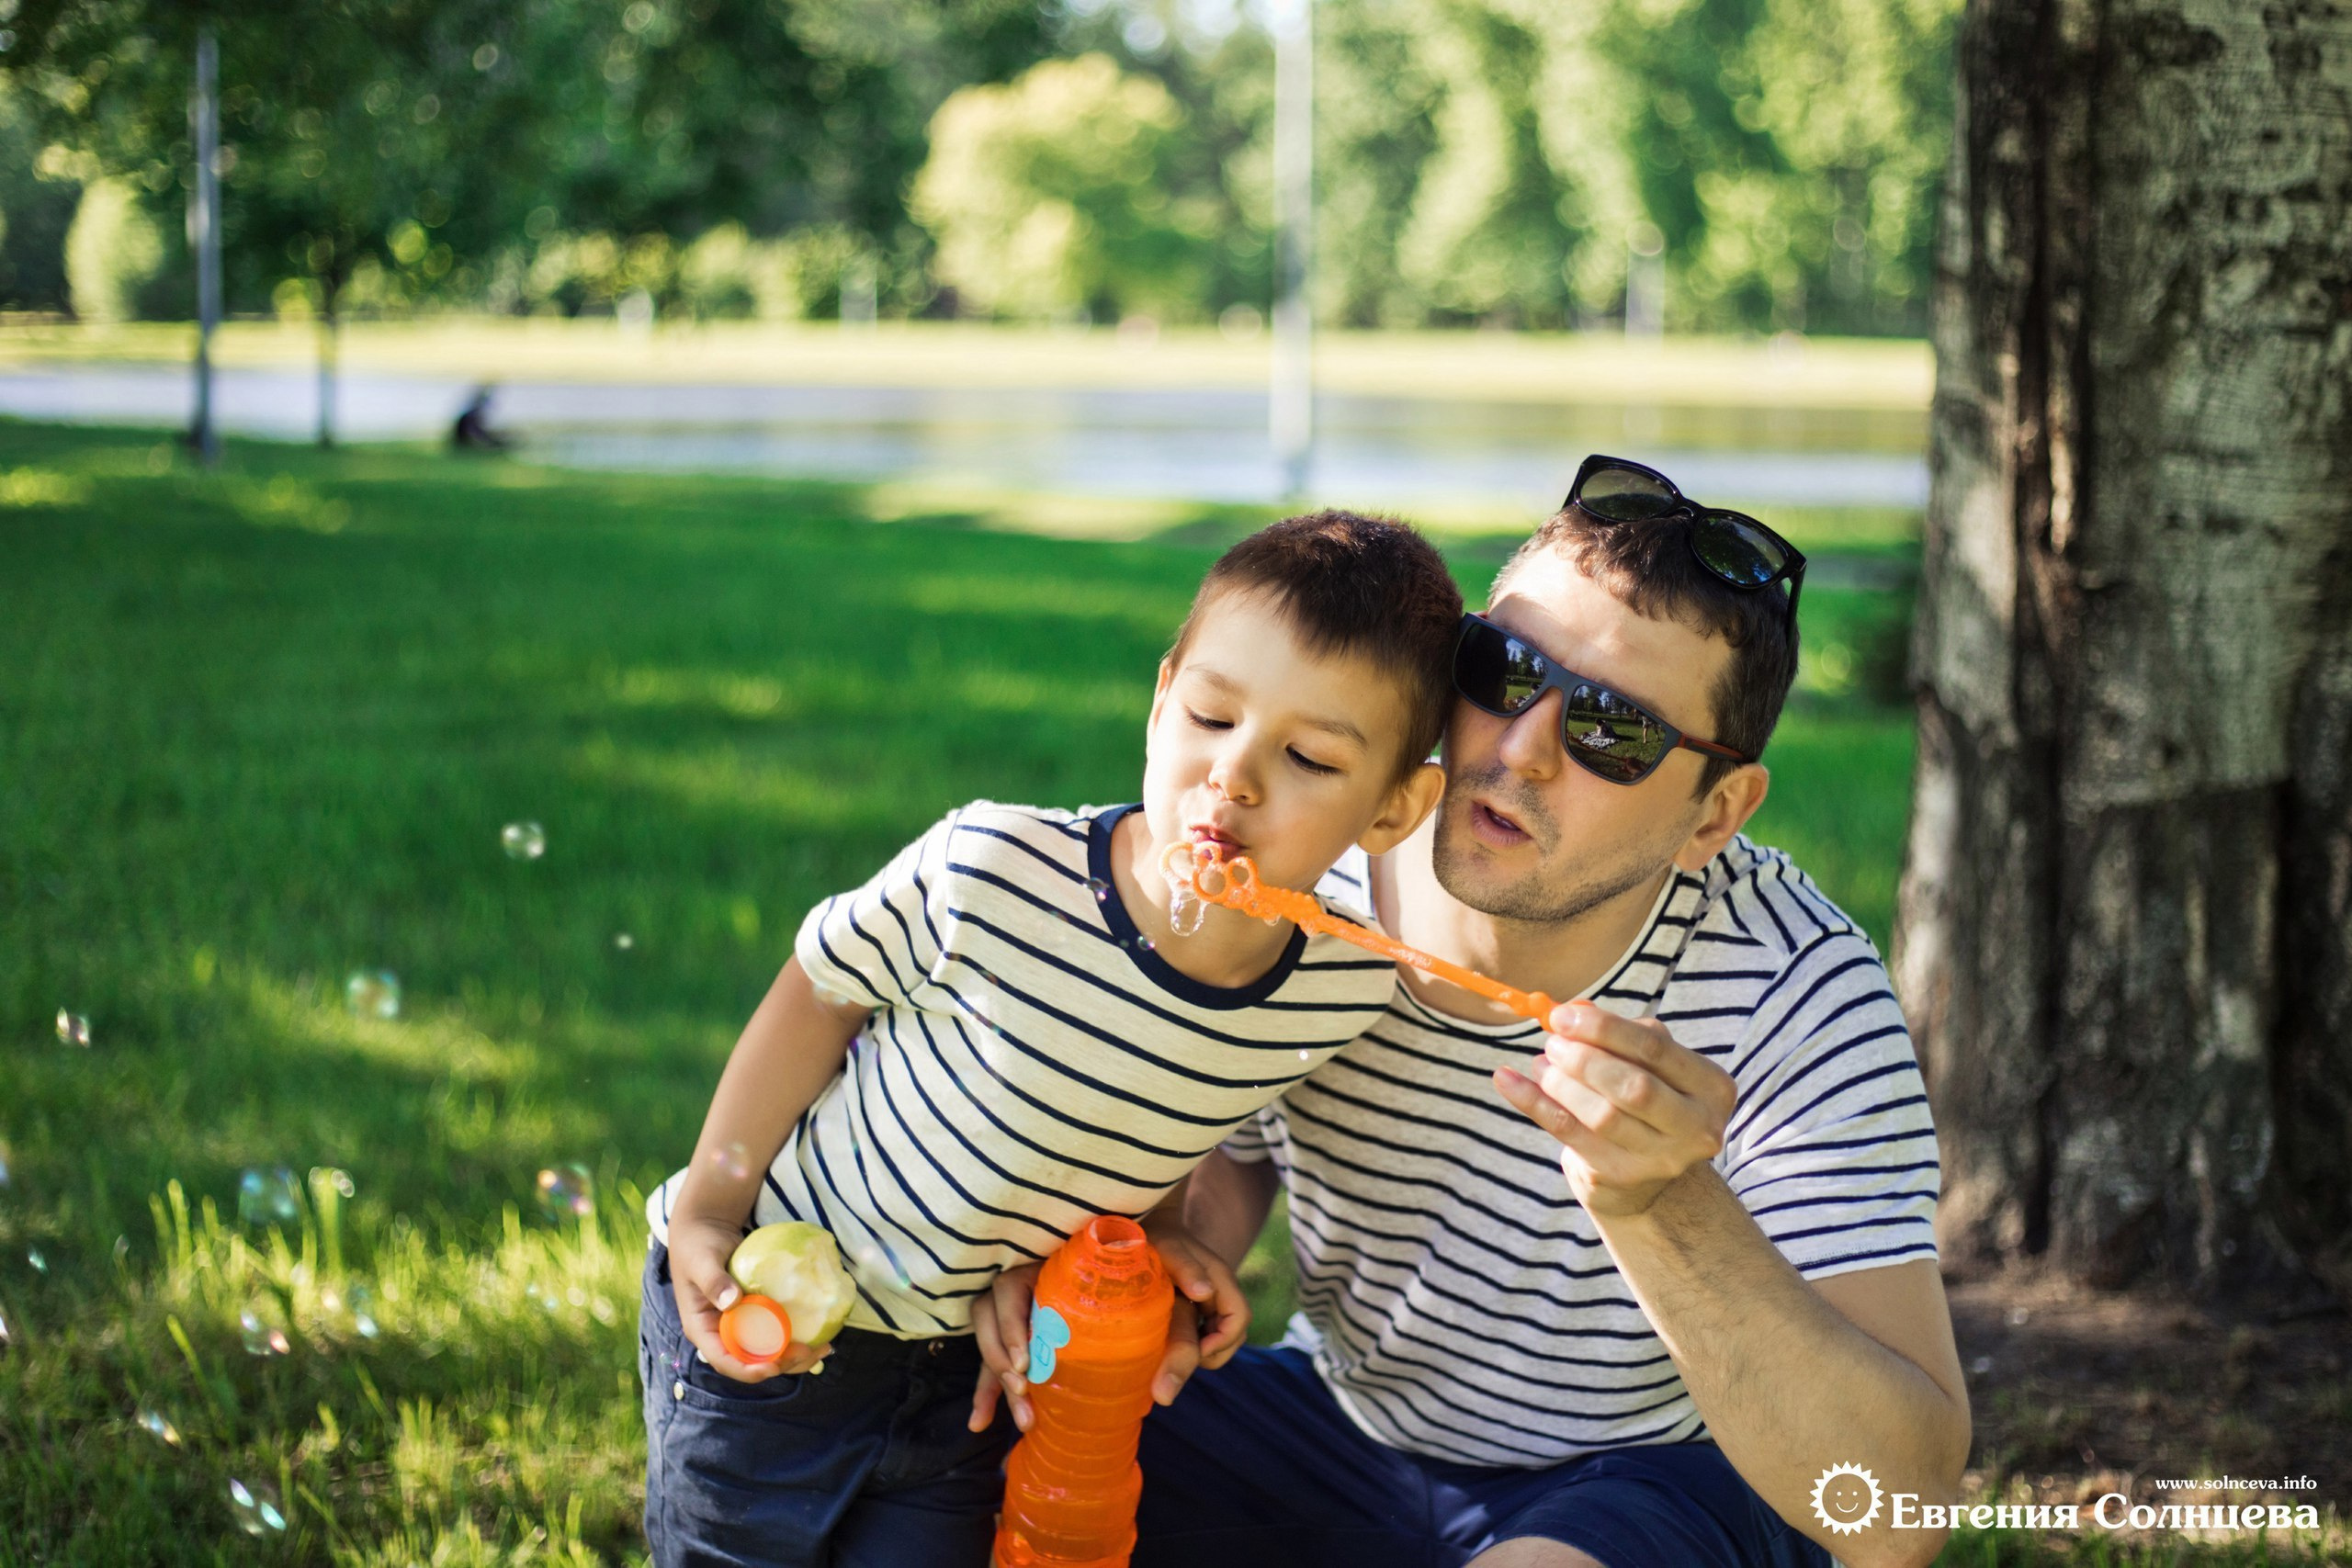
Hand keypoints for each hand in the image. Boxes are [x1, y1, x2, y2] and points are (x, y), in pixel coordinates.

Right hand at [668, 1214, 832, 1382]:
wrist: (707, 1228)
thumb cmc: (697, 1244)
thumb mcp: (701, 1261)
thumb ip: (713, 1280)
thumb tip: (732, 1301)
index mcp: (703, 1330)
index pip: (724, 1361)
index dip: (748, 1370)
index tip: (773, 1366)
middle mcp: (721, 1334)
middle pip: (750, 1362)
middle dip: (781, 1363)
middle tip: (809, 1352)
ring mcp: (739, 1325)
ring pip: (766, 1352)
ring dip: (794, 1355)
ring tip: (822, 1348)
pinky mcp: (755, 1314)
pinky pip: (775, 1331)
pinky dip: (795, 1335)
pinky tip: (818, 1333)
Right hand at [967, 1221, 1250, 1432]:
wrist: (1154, 1274)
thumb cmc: (1154, 1273)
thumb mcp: (1166, 1279)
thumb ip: (1178, 1298)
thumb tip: (1191, 1328)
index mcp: (1051, 1264)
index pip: (1009, 1285)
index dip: (1010, 1322)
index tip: (1026, 1359)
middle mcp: (1029, 1285)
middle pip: (989, 1316)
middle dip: (1000, 1357)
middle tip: (1024, 1387)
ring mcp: (1023, 1313)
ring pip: (989, 1342)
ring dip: (995, 1382)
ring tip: (1024, 1418)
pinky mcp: (1024, 1340)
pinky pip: (994, 1364)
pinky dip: (987, 1394)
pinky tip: (980, 1424)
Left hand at [1140, 1212, 1249, 1402]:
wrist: (1145, 1222)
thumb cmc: (1156, 1233)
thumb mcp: (1168, 1248)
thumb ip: (1186, 1268)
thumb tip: (1205, 1293)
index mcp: (1218, 1279)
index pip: (1239, 1317)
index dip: (1223, 1340)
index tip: (1196, 1351)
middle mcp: (1217, 1292)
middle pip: (1231, 1335)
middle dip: (1208, 1357)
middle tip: (1173, 1373)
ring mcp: (1205, 1302)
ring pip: (1216, 1338)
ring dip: (1199, 1353)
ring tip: (1169, 1362)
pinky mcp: (1190, 1308)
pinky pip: (1199, 1334)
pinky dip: (1188, 1346)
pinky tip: (1163, 1350)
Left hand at [1493, 1001, 1736, 1219]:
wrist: (1648, 1172)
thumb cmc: (1647, 1097)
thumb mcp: (1648, 1063)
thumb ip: (1620, 1035)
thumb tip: (1574, 1011)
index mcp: (1711, 1087)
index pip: (1655, 1049)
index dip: (1604, 1029)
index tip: (1562, 1015)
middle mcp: (1697, 1128)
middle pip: (1633, 1088)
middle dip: (1584, 1059)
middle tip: (1552, 1042)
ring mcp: (1661, 1160)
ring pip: (1601, 1116)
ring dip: (1559, 1083)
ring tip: (1540, 1064)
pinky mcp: (1621, 1176)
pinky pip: (1568, 1134)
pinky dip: (1532, 1103)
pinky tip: (1506, 1079)